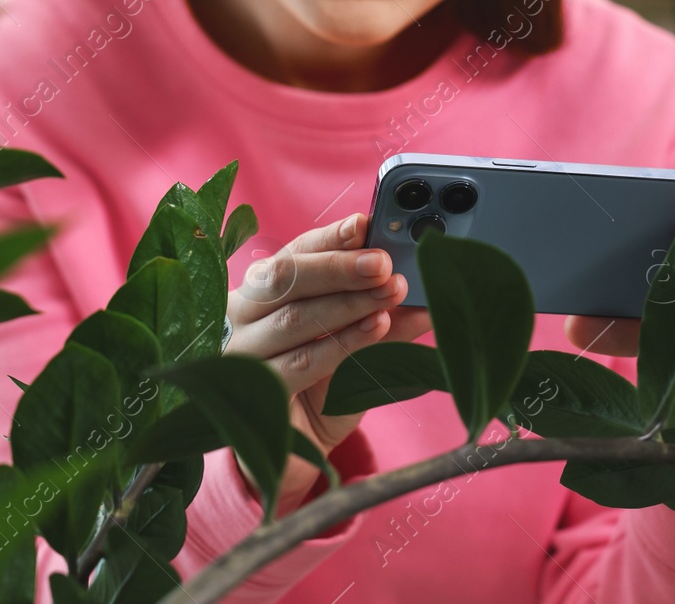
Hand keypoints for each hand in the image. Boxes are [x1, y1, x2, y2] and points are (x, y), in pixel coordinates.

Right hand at [223, 212, 432, 509]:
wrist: (297, 449)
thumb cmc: (326, 383)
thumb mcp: (362, 342)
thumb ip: (389, 314)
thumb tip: (431, 289)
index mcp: (266, 289)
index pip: (296, 252)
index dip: (330, 238)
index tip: (364, 225)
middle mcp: (245, 314)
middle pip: (286, 278)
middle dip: (340, 267)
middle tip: (384, 262)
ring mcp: (243, 352)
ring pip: (296, 318)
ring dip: (349, 304)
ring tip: (391, 293)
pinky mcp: (253, 392)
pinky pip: (299, 362)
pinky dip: (341, 343)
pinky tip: (375, 329)